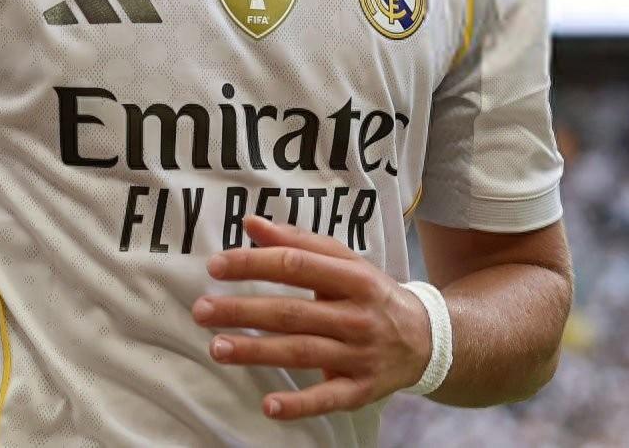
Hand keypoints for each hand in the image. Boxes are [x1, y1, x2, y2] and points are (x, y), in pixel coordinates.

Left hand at [192, 214, 432, 420]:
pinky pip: (327, 398)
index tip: (216, 266)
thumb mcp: (344, 261)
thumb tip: (251, 224)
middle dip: (243, 310)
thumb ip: (297, 242)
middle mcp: (357, 316)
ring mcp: (359, 355)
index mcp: (354, 278)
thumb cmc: (372, 294)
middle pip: (292, 312)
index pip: (295, 266)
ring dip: (256, 351)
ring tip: (217, 347)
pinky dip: (299, 404)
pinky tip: (268, 405)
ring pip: (301, 351)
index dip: (253, 264)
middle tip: (202, 310)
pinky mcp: (360, 390)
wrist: (427, 339)